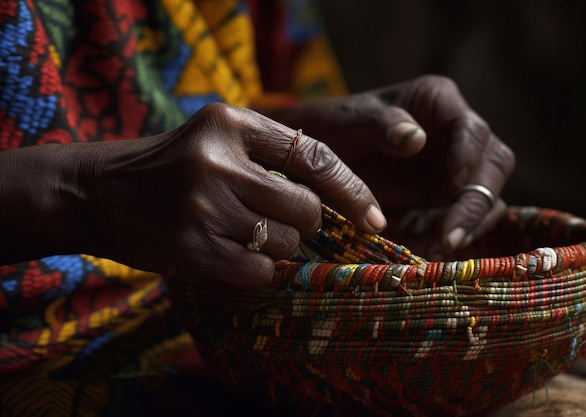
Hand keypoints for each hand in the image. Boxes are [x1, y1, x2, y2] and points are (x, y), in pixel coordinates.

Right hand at [0, 103, 383, 287]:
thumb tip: (336, 200)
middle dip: (303, 224)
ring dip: (275, 247)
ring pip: (285, 244)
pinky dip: (256, 271)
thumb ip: (271, 155)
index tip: (373, 215)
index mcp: (230, 122)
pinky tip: (229, 257)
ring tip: (238, 234)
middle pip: (306, 209)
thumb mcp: (216, 139)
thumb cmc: (169, 167)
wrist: (96, 192)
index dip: (352, 190)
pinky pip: (259, 272)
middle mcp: (218, 161)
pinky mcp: (189, 249)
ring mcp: (202, 206)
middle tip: (275, 222)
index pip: (314, 156)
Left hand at [272, 75, 514, 258]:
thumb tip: (415, 138)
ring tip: (438, 249)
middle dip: (477, 200)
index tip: (454, 179)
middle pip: (494, 163)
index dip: (469, 153)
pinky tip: (429, 252)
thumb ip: (380, 124)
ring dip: (471, 224)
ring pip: (487, 195)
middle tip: (450, 234)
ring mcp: (455, 168)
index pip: (470, 127)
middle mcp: (456, 134)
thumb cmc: (335, 128)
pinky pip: (465, 218)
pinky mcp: (446, 197)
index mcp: (438, 102)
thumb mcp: (350, 120)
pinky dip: (453, 236)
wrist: (320, 160)